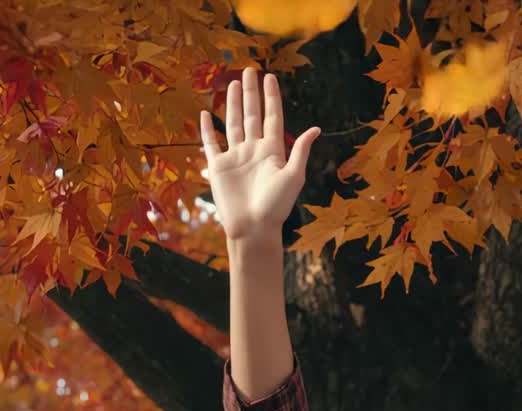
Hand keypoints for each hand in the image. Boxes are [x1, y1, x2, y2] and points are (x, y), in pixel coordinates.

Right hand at [200, 67, 320, 246]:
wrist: (253, 228)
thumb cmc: (276, 206)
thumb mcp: (293, 177)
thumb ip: (300, 151)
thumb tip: (315, 129)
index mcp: (272, 151)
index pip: (272, 117)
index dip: (271, 97)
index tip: (270, 77)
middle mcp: (254, 150)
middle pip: (252, 115)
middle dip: (251, 93)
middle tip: (249, 70)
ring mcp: (236, 157)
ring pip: (234, 124)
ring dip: (234, 104)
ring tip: (233, 84)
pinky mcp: (218, 168)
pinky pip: (211, 144)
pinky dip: (208, 129)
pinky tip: (206, 114)